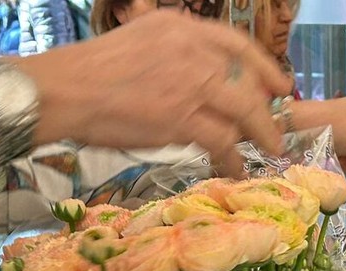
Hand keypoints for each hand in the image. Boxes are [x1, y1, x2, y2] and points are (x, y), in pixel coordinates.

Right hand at [19, 11, 288, 174]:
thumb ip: (173, 54)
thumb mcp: (139, 41)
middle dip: (268, 108)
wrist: (66, 91)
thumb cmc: (93, 73)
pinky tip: (236, 167)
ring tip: (269, 149)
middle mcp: (192, 50)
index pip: (236, 44)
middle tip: (276, 127)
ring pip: (245, 110)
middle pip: (247, 80)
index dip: (264, 67)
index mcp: (180, 27)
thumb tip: (198, 79)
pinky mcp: (183, 118)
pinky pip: (223, 140)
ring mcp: (190, 84)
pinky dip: (233, 157)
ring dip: (262, 133)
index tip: (280, 85)